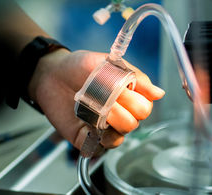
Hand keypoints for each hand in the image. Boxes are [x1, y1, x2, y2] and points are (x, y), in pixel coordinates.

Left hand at [29, 50, 164, 148]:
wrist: (52, 74)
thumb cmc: (80, 66)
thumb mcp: (108, 63)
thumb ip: (135, 77)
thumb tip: (159, 93)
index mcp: (129, 97)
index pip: (146, 107)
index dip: (134, 99)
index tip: (121, 87)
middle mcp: (120, 114)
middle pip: (135, 122)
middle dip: (121, 107)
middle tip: (105, 95)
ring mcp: (105, 128)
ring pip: (121, 136)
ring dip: (108, 119)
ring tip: (93, 106)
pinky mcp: (88, 138)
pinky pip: (100, 148)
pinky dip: (96, 137)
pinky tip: (87, 122)